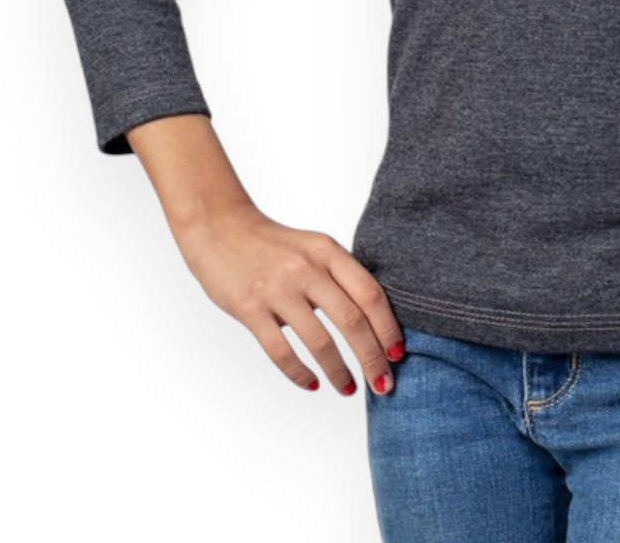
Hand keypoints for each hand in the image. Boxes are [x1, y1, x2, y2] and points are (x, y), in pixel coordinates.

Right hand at [171, 200, 407, 396]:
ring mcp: (278, 289)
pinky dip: (300, 374)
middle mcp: (307, 269)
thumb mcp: (314, 248)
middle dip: (372, 358)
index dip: (388, 327)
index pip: (370, 294)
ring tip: (349, 389)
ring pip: (320, 342)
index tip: (398, 353)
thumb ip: (340, 277)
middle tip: (382, 384)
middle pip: (352, 321)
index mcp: (328, 251)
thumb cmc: (274, 246)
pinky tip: (312, 384)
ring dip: (339, 372)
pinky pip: (281, 351)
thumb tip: (374, 322)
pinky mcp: (250, 309)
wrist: (221, 230)